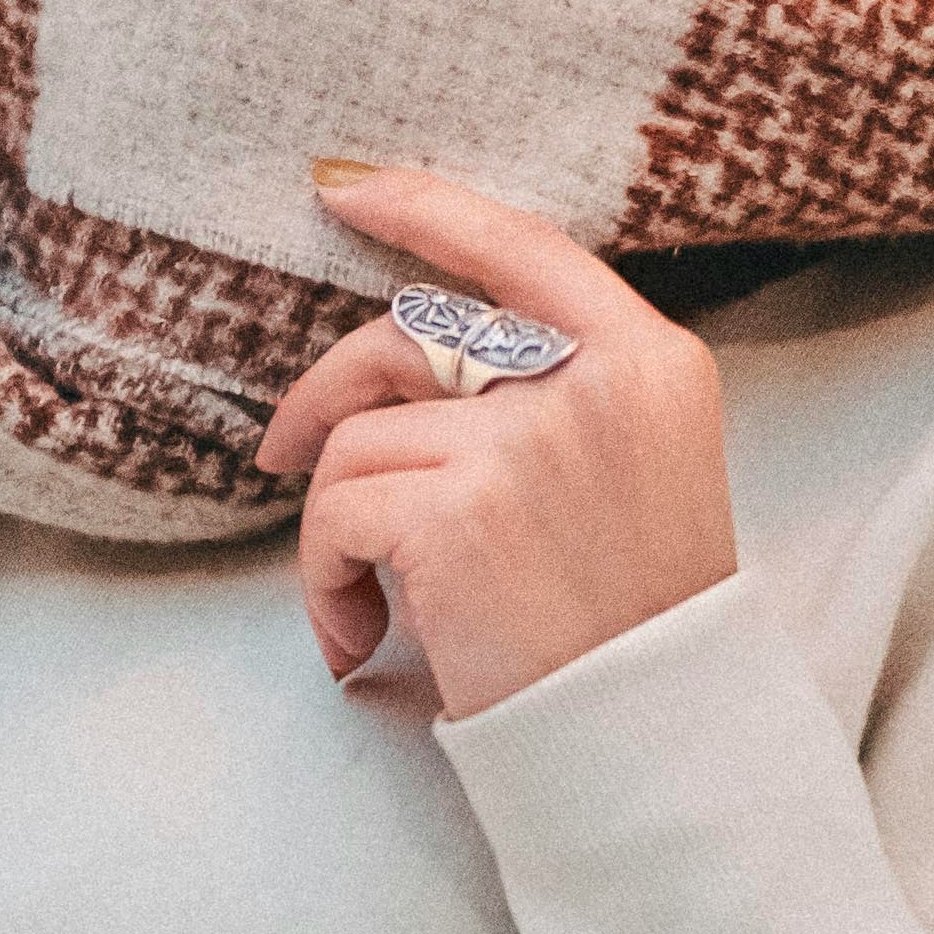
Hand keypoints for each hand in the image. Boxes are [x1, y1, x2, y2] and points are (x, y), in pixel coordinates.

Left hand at [253, 164, 737, 720]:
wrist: (653, 745)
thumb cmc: (632, 624)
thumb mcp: (635, 472)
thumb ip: (551, 396)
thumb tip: (397, 351)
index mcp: (651, 361)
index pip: (522, 247)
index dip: (426, 207)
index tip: (345, 188)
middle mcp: (595, 384)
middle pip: (410, 334)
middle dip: (329, 390)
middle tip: (281, 450)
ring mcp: (527, 444)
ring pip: (359, 438)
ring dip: (336, 524)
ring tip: (363, 601)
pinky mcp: (459, 513)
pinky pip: (336, 512)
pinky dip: (323, 577)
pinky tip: (357, 636)